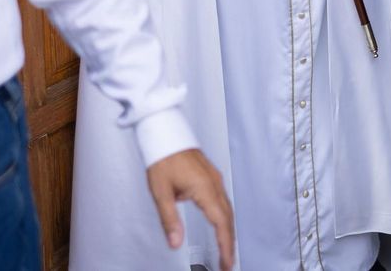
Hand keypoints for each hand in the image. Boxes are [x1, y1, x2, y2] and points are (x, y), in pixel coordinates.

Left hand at [146, 148, 234, 270]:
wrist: (165, 133)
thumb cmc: (162, 158)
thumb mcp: (160, 192)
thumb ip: (169, 220)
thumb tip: (175, 242)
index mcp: (205, 189)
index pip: (221, 224)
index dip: (225, 246)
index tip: (227, 263)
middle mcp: (214, 184)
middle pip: (228, 219)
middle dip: (229, 243)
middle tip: (227, 263)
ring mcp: (215, 179)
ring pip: (228, 209)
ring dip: (228, 231)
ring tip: (225, 249)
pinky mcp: (211, 176)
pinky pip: (224, 200)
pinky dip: (225, 217)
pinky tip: (220, 224)